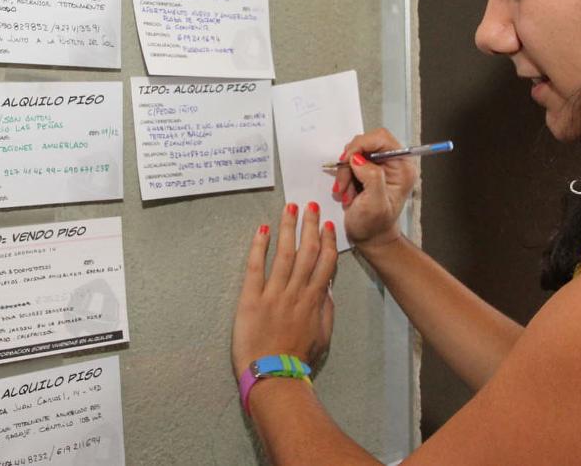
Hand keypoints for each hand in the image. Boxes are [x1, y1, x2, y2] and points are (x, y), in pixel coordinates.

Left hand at [232, 202, 336, 378]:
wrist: (274, 376)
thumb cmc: (298, 360)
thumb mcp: (323, 337)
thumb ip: (326, 311)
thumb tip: (328, 290)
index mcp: (314, 300)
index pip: (325, 262)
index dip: (327, 240)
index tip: (328, 224)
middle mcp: (297, 291)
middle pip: (306, 251)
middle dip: (310, 226)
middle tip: (310, 205)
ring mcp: (274, 293)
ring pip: (284, 253)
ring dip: (288, 228)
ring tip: (290, 208)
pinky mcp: (252, 298)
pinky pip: (256, 267)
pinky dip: (259, 247)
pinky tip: (262, 229)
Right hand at [334, 128, 418, 250]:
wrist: (369, 236)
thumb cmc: (375, 225)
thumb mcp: (374, 204)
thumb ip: (371, 178)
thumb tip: (359, 159)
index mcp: (402, 167)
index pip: (382, 138)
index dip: (362, 144)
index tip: (349, 159)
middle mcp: (393, 163)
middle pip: (366, 143)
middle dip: (350, 162)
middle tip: (345, 182)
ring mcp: (380, 165)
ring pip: (354, 153)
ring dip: (345, 172)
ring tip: (347, 192)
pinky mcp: (368, 169)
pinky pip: (350, 162)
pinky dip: (344, 176)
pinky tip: (347, 191)